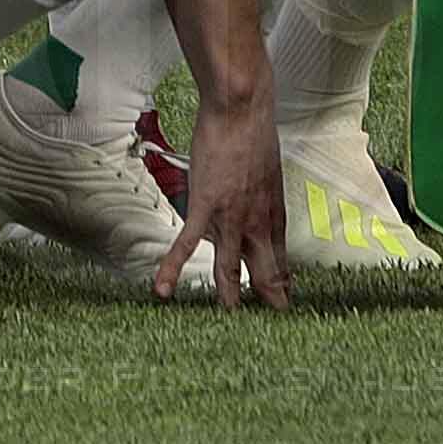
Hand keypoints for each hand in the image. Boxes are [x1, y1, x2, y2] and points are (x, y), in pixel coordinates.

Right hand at [156, 94, 294, 310]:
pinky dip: (172, 268)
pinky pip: (188, 244)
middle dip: (264, 306)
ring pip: (230, 271)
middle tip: (262, 334)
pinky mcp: (206, 207)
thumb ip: (265, 201)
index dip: (279, 291)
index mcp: (274, 217)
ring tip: (224, 323)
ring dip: (228, 299)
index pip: (280, 266)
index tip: (278, 310)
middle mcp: (258, 225)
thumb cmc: (254, 134)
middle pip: (264, 277)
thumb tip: (262, 212)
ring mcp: (231, 219)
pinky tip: (162, 290)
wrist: (242, 109)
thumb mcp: (270, 174)